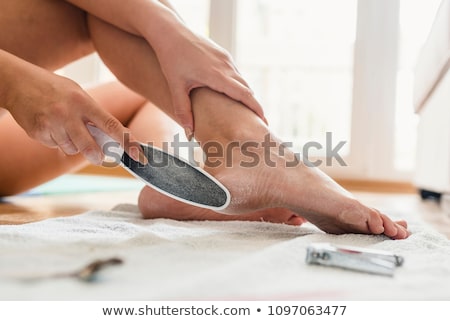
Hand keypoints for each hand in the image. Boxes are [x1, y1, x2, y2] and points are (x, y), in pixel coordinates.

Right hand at [4, 59, 143, 164]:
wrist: (16, 82)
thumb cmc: (54, 88)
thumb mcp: (77, 93)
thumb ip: (94, 115)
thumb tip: (113, 139)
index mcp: (83, 101)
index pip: (111, 125)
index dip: (128, 142)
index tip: (139, 155)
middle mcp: (67, 113)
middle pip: (89, 146)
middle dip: (97, 156)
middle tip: (100, 157)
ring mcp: (51, 124)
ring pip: (71, 148)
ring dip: (73, 144)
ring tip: (63, 126)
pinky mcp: (38, 133)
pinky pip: (56, 146)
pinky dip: (57, 140)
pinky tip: (49, 125)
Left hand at [155, 28, 266, 138]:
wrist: (171, 31)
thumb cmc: (171, 58)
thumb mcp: (176, 87)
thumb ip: (183, 110)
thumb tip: (189, 133)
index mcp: (217, 75)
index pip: (244, 94)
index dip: (256, 108)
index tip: (263, 120)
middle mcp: (225, 66)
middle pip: (247, 89)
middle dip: (253, 105)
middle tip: (257, 122)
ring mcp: (225, 58)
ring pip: (242, 80)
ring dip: (246, 95)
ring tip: (246, 111)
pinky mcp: (223, 54)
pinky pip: (235, 72)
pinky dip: (238, 85)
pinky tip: (233, 94)